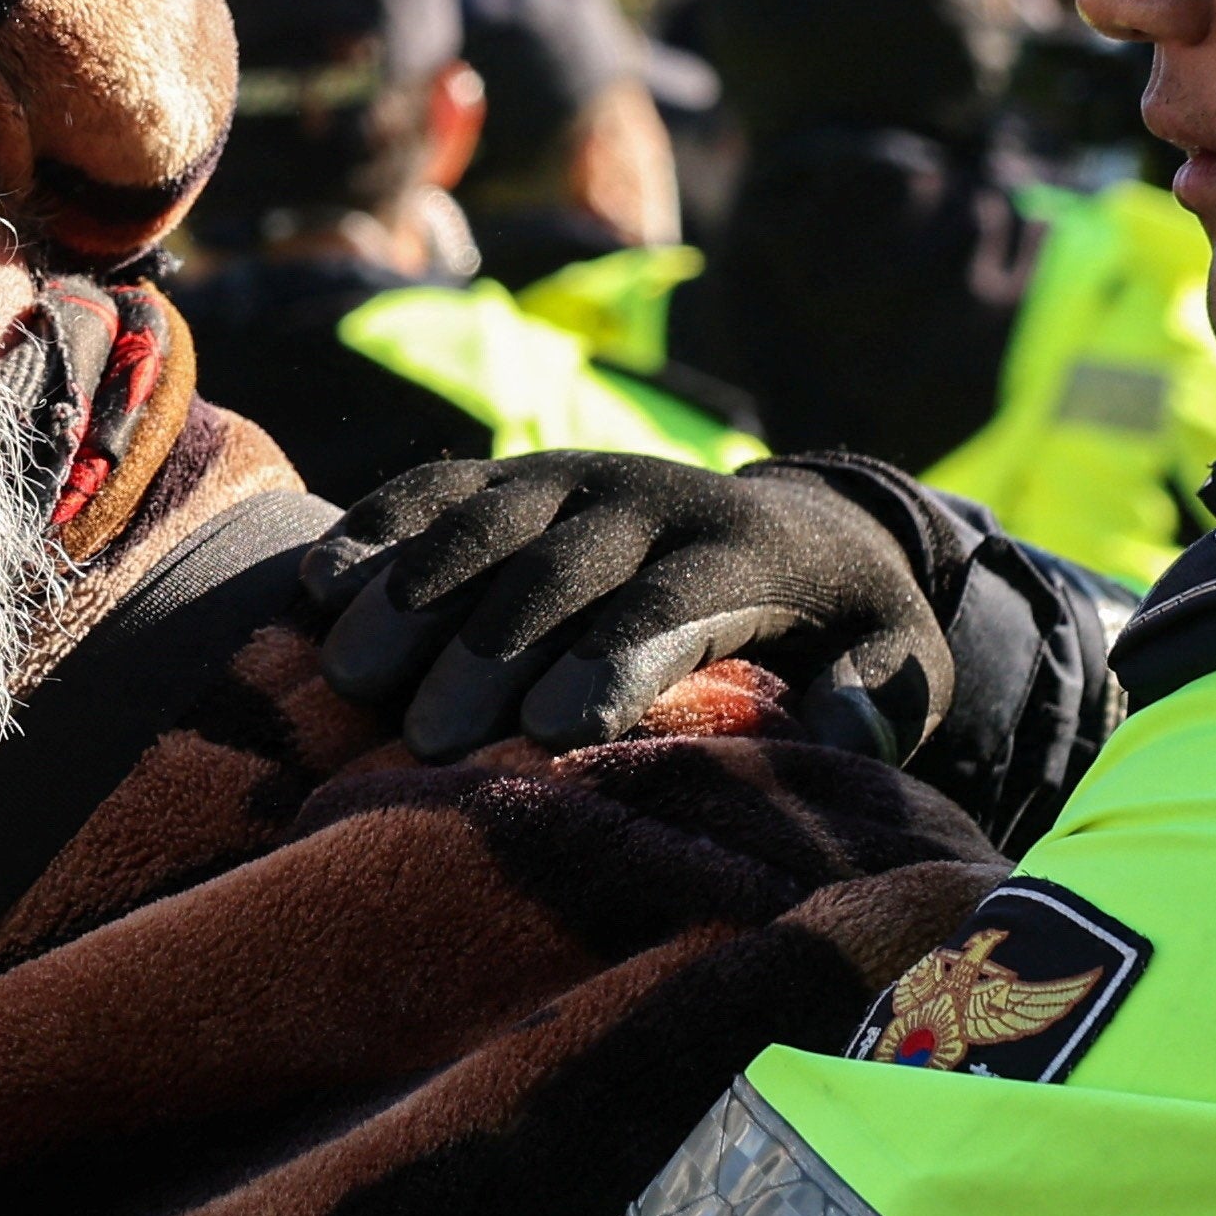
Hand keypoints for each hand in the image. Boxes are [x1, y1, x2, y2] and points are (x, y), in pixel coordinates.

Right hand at [302, 455, 946, 765]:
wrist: (802, 525)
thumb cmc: (837, 633)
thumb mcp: (895, 664)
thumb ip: (880, 701)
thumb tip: (845, 732)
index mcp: (744, 551)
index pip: (671, 599)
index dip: (615, 655)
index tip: (558, 730)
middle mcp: (649, 499)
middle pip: (557, 571)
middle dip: (492, 651)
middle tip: (434, 740)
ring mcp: (571, 476)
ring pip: (482, 526)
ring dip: (413, 597)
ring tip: (357, 680)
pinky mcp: (512, 475)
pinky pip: (434, 492)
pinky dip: (375, 531)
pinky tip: (320, 588)